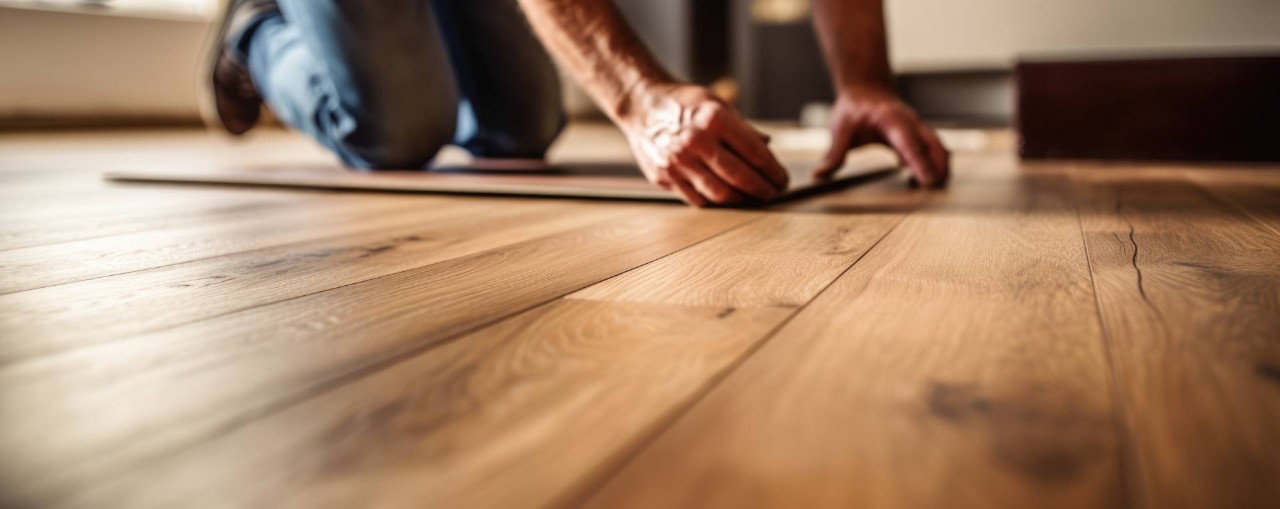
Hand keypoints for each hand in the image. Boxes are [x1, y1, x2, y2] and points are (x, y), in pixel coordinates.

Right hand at [619, 83, 788, 205]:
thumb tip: (768, 148)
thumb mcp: (718, 103)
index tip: (782, 179)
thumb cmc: (685, 103)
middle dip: (762, 190)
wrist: (642, 105)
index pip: (755, 154)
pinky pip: (697, 199)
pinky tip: (728, 198)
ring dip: (742, 200)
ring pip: (720, 194)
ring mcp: (678, 162)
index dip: (774, 171)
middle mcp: (696, 141)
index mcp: (714, 119)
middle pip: (740, 178)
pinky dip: (716, 202)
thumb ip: (744, 128)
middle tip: (773, 193)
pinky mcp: (665, 177)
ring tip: (753, 198)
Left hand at [814, 85, 949, 186]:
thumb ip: (834, 153)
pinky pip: (933, 152)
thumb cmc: (855, 107)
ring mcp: (918, 129)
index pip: (910, 143)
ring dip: (938, 170)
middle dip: (939, 169)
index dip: (920, 162)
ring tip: (922, 191)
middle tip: (932, 195)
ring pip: (939, 149)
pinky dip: (932, 167)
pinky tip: (915, 184)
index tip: (927, 181)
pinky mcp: (918, 137)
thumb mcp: (841, 127)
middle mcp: (911, 124)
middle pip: (935, 147)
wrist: (866, 88)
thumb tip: (820, 174)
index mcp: (893, 120)